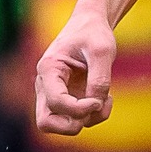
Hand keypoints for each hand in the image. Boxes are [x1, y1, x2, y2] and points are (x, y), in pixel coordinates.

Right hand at [35, 2, 115, 135]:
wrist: (91, 26)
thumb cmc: (93, 33)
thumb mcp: (102, 50)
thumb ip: (100, 80)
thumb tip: (96, 106)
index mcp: (49, 69)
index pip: (56, 102)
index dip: (79, 108)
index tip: (99, 100)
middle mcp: (45, 85)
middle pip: (45, 123)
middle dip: (72, 125)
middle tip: (92, 108)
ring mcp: (54, 94)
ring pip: (57, 126)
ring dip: (86, 120)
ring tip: (105, 100)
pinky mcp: (66, 100)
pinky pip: (74, 120)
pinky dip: (92, 116)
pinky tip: (104, 98)